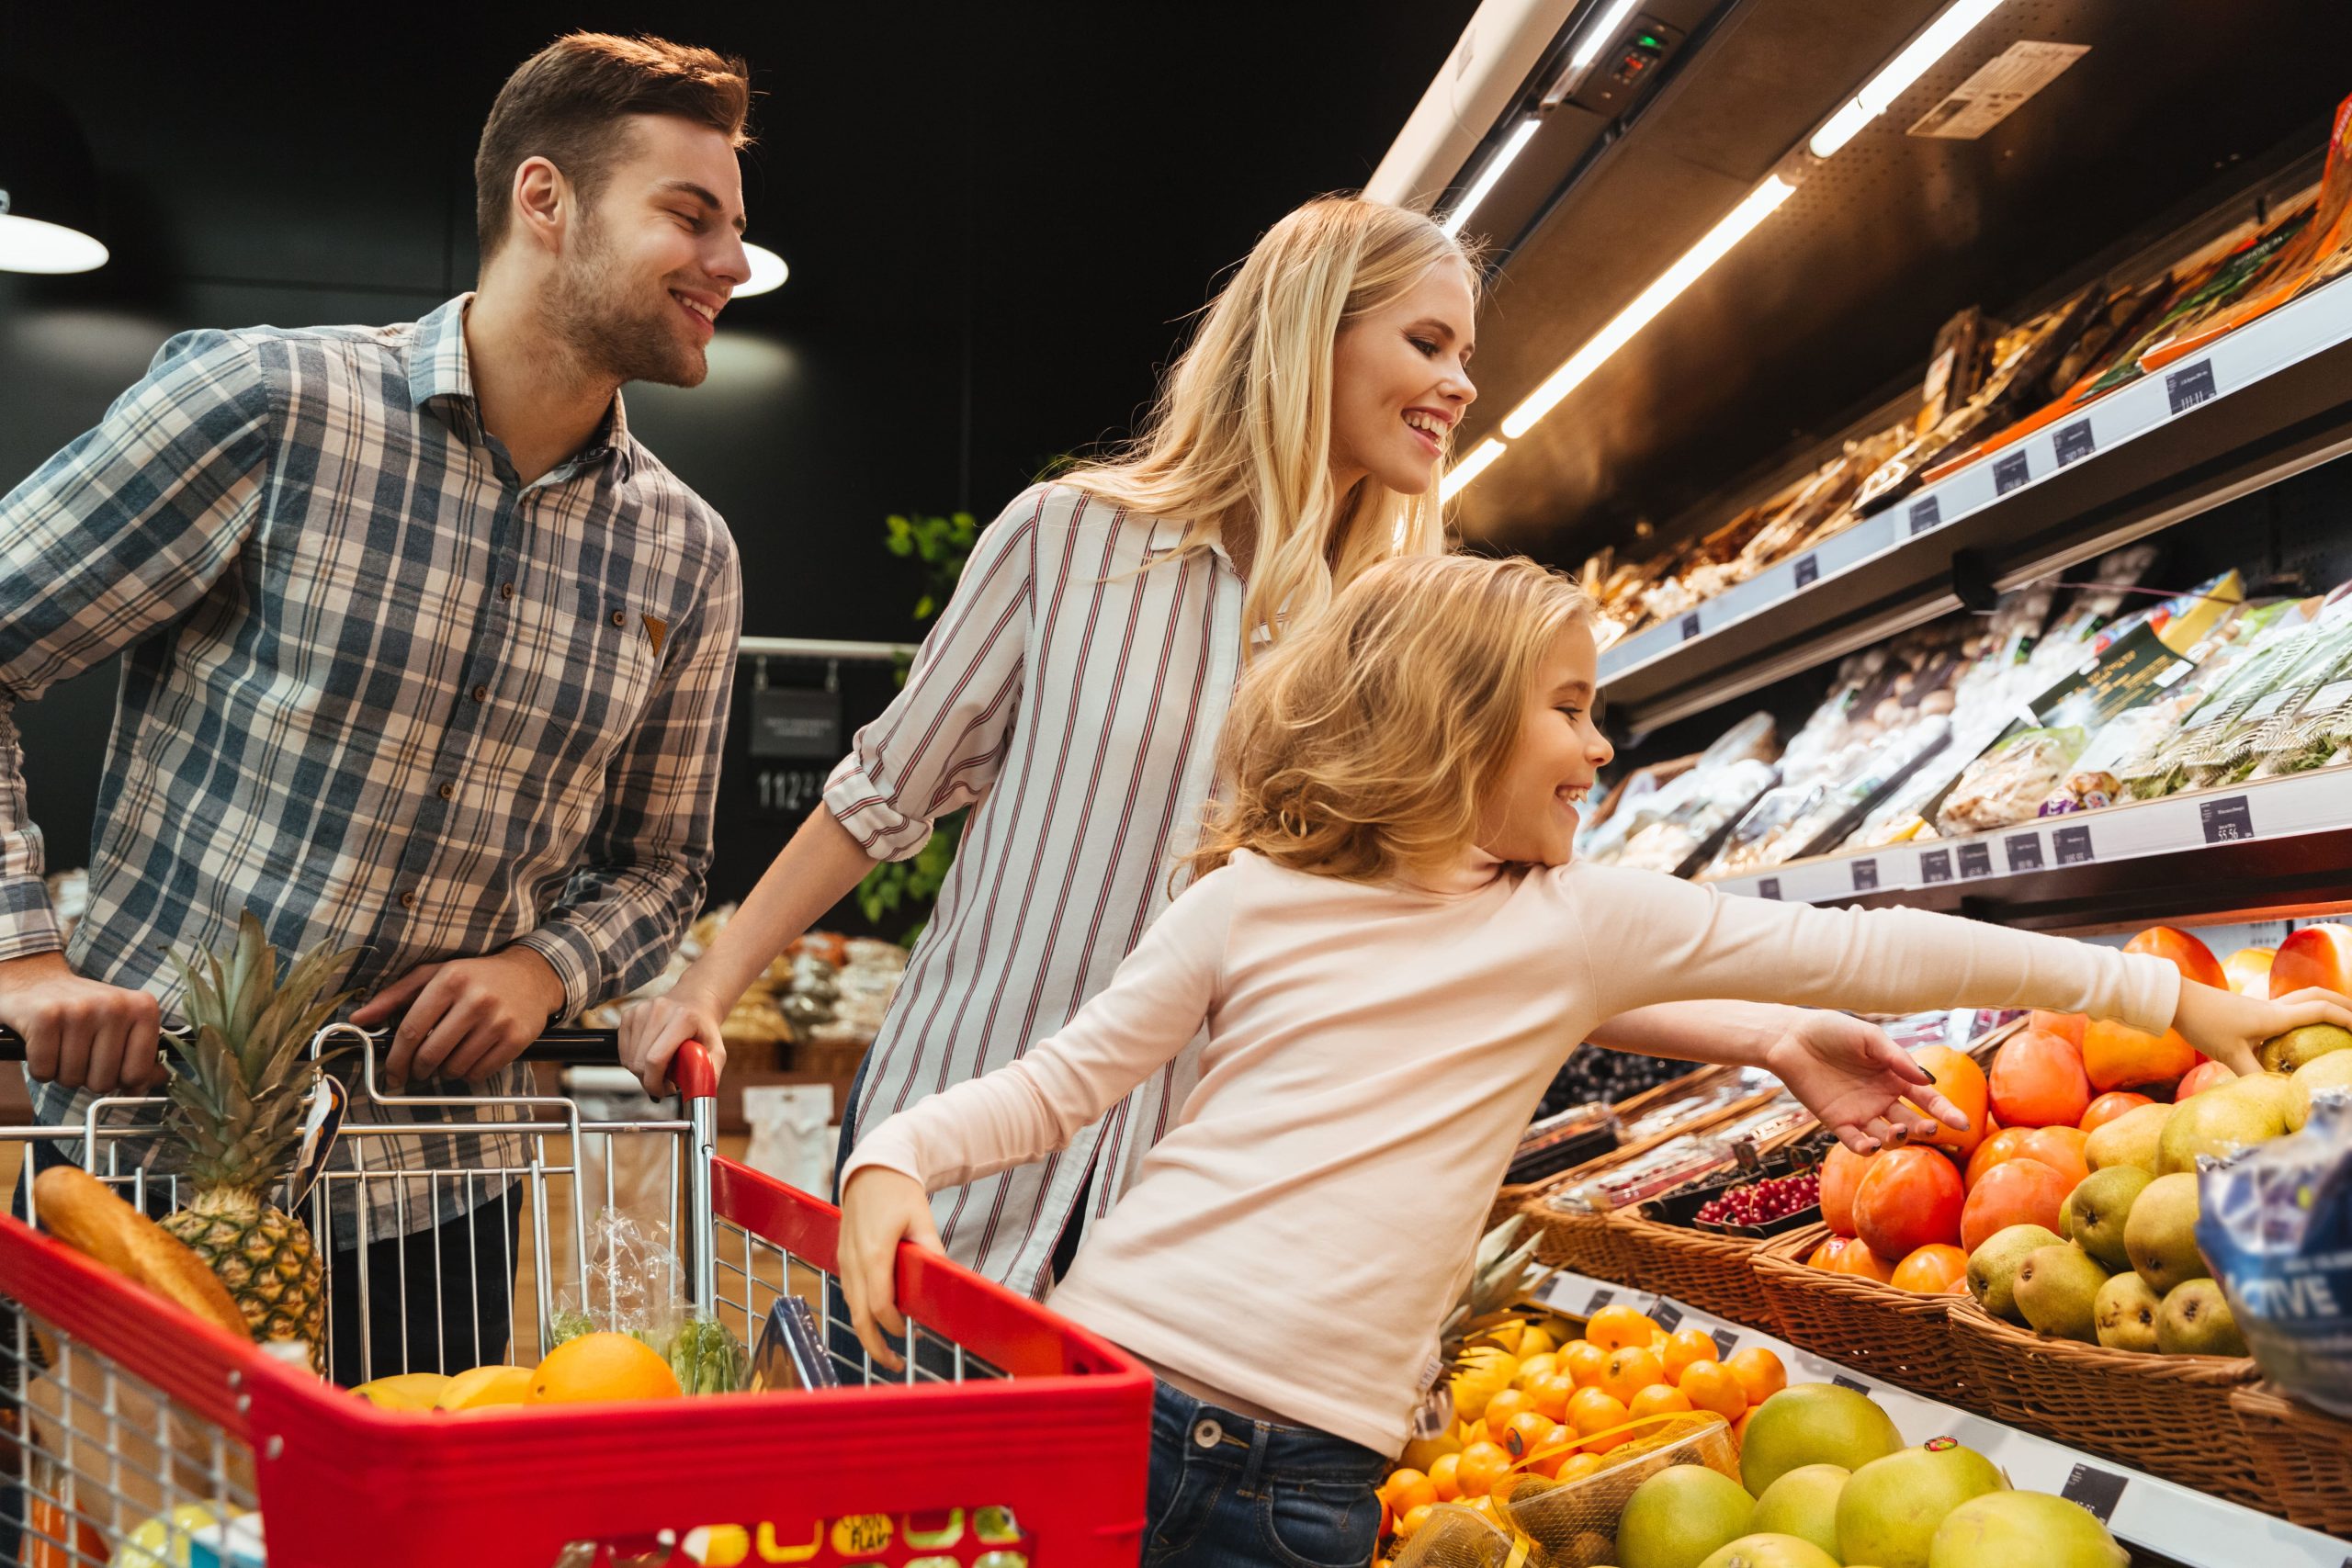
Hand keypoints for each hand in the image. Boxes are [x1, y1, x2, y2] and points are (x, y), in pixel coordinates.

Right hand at [0, 951, 165, 1093]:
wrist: (36, 981)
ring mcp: (79, 1010)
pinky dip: (40, 1068)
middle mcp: (115, 1006)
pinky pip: (44, 1071)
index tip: (111, 1066)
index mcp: (143, 1008)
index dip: (120, 1081)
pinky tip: (44, 1045)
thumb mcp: (124, 1026)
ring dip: (62, 1073)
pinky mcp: (44, 1017)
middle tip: (81, 1054)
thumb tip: (160, 1080)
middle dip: (87, 1078)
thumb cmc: (85, 1011)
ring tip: (62, 1047)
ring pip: (72, 1079)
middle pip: (103, 1081)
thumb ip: (143, 1056)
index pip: (138, 1073)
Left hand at [354, 947, 566, 1088]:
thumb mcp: (435, 975)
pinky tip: (469, 1060)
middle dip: (418, 1069)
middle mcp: (476, 999)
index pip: (411, 1030)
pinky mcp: (517, 1039)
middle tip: (418, 1071)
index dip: (396, 1058)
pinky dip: (468, 1074)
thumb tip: (359, 1019)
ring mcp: (499, 1021)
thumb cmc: (476, 976)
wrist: (532, 975)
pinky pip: (480, 1072)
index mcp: (451, 980)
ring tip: (447, 1060)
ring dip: (444, 1072)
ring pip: (455, 1067)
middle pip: (431, 1054)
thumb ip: (395, 996)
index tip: (392, 1073)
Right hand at [616, 982, 728, 1097]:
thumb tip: (700, 1095)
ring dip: (642, 1071)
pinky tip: (649, 1057)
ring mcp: (641, 1010)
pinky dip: (634, 1060)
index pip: (655, 1058)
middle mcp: (659, 1010)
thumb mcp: (717, 1050)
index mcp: (683, 1018)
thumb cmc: (704, 1029)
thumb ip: (710, 1073)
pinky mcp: (629, 1014)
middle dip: (650, 1080)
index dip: (655, 1082)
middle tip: (665, 1082)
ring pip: (629, 1058)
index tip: (664, 1092)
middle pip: (639, 1061)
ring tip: (660, 1068)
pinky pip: (623, 1051)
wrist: (694, 1002)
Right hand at [837, 1165, 944, 1370]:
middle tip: (896, 1364)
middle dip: (874, 1344)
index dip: (892, 1324)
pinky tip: (878, 1318)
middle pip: (858, 1314)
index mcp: (873, 1253)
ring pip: (851, 1305)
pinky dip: (861, 1311)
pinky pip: (849, 1292)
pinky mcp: (843, 1256)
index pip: (878, 1303)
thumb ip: (931, 1249)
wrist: (872, 1168)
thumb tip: (946, 1278)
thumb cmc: (899, 1190)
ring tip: (889, 1350)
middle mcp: (853, 1260)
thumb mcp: (920, 1217)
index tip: (909, 1334)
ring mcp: (845, 1259)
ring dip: (867, 1331)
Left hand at [1762, 1009, 1968, 1154]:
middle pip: (1911, 1122)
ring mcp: (1861, 1113)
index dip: (1946, 1112)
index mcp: (1895, 1078)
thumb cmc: (1832, 1031)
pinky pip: (1856, 1142)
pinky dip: (1866, 1148)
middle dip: (1924, 1129)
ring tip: (1898, 1131)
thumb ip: (1897, 1058)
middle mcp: (1882, 1099)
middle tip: (1929, 1128)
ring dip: (1897, 1139)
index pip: (1928, 1100)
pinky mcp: (1837, 1122)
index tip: (1964, 1124)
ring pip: (1887, 1136)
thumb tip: (1928, 1082)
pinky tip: (1871, 1144)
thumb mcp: (1869, 1038)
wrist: (1791, 1038)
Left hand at [2171, 980, 2351, 1075]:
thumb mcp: (2228, 1054)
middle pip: (2319, 997)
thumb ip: (2253, 1074)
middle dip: (2345, 1006)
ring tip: (2340, 1021)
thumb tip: (2275, 1094)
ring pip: (2304, 998)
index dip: (2349, 1018)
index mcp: (2276, 1016)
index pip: (2323, 1010)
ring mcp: (2263, 1007)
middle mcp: (2274, 1008)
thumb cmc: (2202, 1023)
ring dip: (2325, 1005)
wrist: (2176, 1000)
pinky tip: (2301, 1030)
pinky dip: (2304, 1011)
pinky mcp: (2251, 1010)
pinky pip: (2288, 1007)